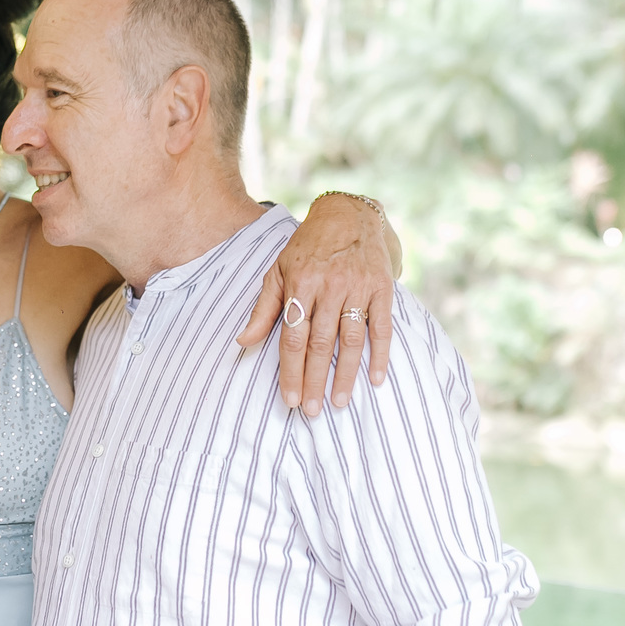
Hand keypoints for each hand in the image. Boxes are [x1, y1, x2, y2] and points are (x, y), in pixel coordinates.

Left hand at [238, 195, 394, 414]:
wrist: (350, 214)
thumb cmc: (308, 247)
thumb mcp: (279, 271)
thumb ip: (263, 309)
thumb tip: (242, 342)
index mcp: (300, 284)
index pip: (292, 336)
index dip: (291, 370)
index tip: (290, 399)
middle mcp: (329, 287)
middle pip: (320, 343)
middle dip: (315, 380)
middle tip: (312, 411)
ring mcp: (358, 288)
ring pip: (351, 339)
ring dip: (345, 374)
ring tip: (339, 402)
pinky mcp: (382, 289)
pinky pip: (381, 327)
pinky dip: (380, 354)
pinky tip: (375, 379)